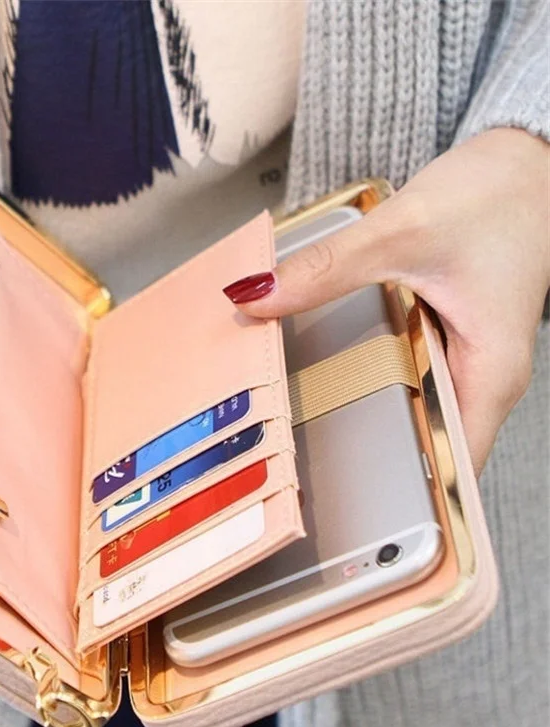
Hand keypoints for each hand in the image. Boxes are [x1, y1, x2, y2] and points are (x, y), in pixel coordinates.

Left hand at [223, 128, 549, 474]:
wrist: (527, 161)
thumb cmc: (498, 195)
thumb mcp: (402, 233)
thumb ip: (325, 269)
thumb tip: (257, 296)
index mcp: (490, 371)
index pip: (455, 467)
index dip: (408, 498)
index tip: (351, 512)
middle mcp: (482, 377)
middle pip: (428, 446)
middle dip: (370, 462)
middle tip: (303, 471)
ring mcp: (464, 359)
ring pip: (415, 411)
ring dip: (367, 418)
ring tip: (305, 430)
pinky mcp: (446, 337)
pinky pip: (408, 375)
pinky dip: (372, 379)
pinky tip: (331, 374)